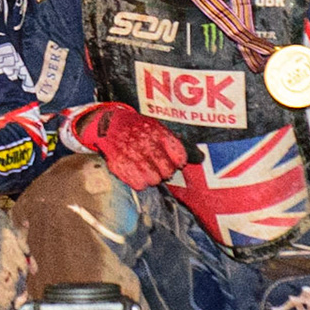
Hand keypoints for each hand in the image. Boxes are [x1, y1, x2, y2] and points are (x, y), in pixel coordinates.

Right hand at [72, 102, 187, 189]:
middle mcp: (145, 144)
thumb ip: (179, 144)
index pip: (179, 156)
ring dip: (152, 178)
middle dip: (165, 171)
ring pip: (153, 180)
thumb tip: (200, 157)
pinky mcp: (120, 166)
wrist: (108, 124)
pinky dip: (139, 181)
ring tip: (146, 169)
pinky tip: (136, 172)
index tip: (175, 161)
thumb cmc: (138, 128)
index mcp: (158, 133)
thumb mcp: (158, 128)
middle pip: (167, 171)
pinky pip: (138, 184)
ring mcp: (132, 156)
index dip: (178, 161)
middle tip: (158, 166)